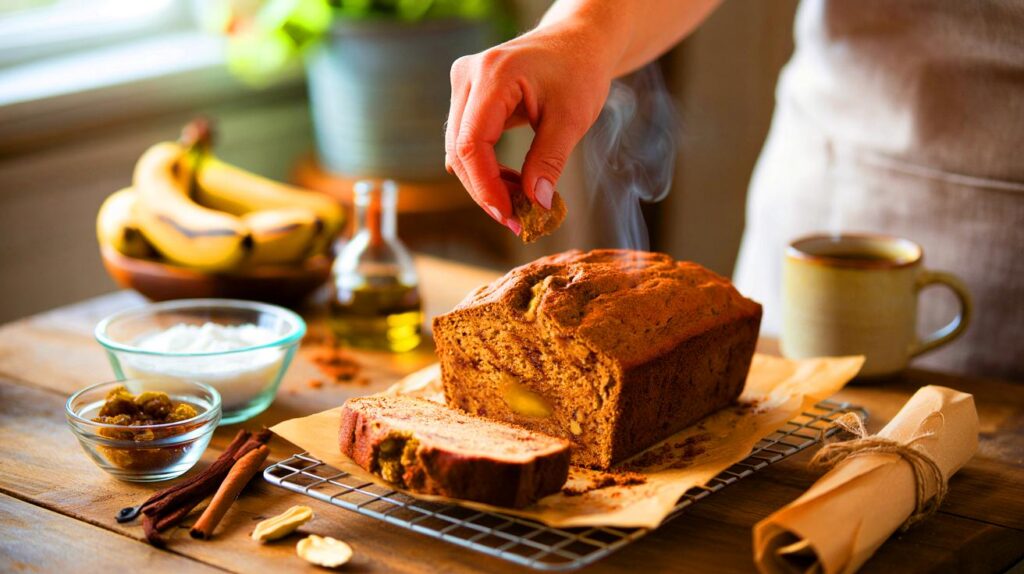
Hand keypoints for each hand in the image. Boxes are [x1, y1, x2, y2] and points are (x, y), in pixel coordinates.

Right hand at [445, 24, 614, 233]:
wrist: (578, 41)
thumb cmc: (579, 71)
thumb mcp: (572, 118)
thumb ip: (550, 160)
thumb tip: (536, 204)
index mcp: (493, 75)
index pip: (471, 143)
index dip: (485, 186)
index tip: (509, 216)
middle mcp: (468, 76)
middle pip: (459, 150)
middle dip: (485, 191)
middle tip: (517, 221)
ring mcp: (464, 85)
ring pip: (459, 150)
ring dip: (486, 182)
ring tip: (521, 202)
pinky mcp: (468, 96)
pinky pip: (467, 142)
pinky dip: (487, 168)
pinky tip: (514, 183)